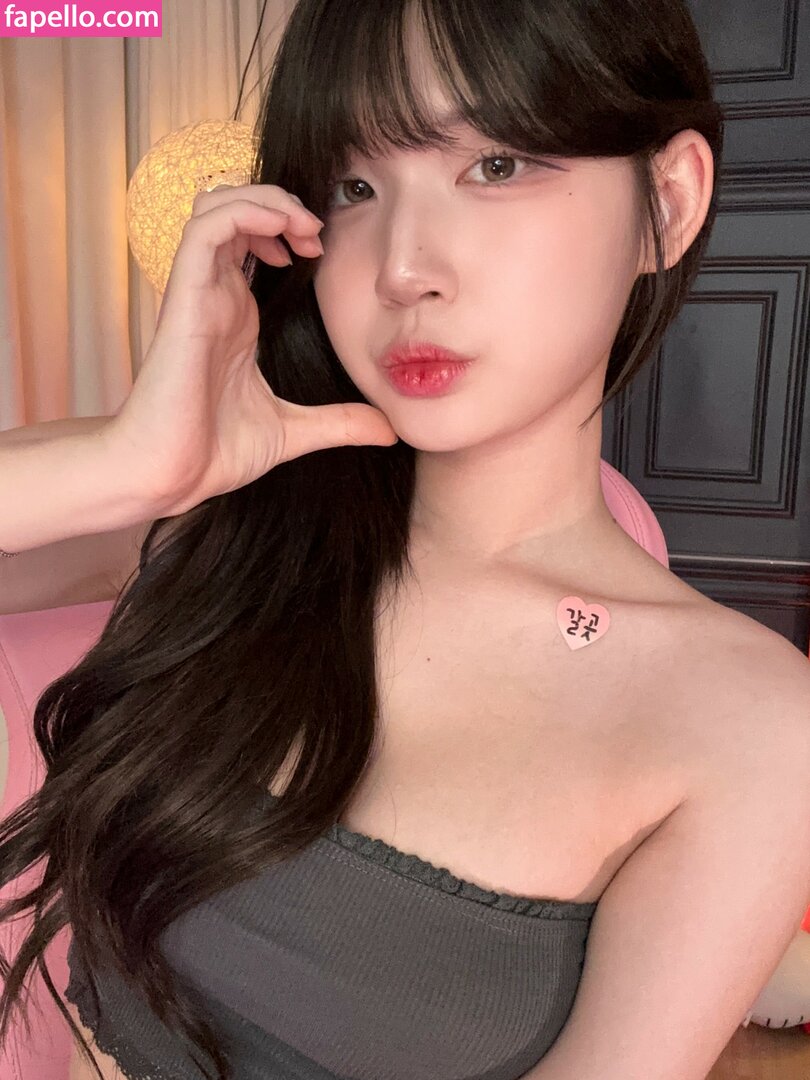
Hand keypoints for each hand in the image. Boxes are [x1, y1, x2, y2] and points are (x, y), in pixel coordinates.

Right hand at [105, 183, 397, 514]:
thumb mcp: (294, 432)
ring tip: (301, 225)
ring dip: (264, 200)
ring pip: (217, 206)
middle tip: (316, 232)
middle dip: (280, 204)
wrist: (172, 476)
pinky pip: (205, 228)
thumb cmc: (213, 452)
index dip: (288, 229)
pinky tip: (282, 229)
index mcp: (236, 316)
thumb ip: (340, 423)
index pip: (252, 242)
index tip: (322, 252)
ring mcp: (198, 294)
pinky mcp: (184, 298)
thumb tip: (389, 431)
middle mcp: (216, 296)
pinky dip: (244, 213)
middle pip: (235, 211)